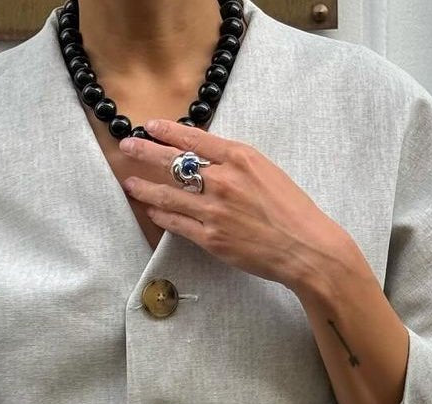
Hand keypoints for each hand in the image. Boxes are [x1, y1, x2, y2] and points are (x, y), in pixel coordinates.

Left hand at [117, 117, 355, 292]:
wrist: (305, 248)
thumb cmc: (291, 209)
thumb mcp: (265, 170)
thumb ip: (234, 161)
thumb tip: (205, 156)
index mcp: (239, 157)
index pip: (193, 138)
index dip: (167, 131)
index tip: (149, 126)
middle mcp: (223, 181)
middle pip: (173, 162)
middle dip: (145, 153)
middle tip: (127, 146)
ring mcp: (214, 211)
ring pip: (168, 195)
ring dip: (144, 187)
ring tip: (130, 182)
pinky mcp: (211, 239)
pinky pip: (176, 224)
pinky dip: (160, 215)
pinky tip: (151, 210)